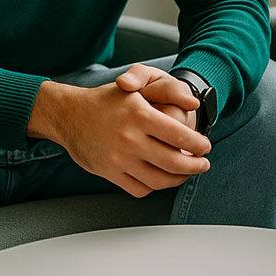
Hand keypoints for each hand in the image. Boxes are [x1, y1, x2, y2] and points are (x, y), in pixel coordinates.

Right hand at [27, 64, 209, 197]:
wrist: (69, 115)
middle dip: (195, 166)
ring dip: (178, 179)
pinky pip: (139, 189)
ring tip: (186, 173)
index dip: (198, 145)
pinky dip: (155, 187)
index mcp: (139, 114)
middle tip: (203, 164)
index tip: (206, 147)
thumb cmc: (107, 100)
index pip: (180, 136)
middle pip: (173, 162)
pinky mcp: (109, 173)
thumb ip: (167, 92)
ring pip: (158, 180)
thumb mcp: (137, 87)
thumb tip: (193, 105)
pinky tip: (162, 178)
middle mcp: (129, 138)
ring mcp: (118, 158)